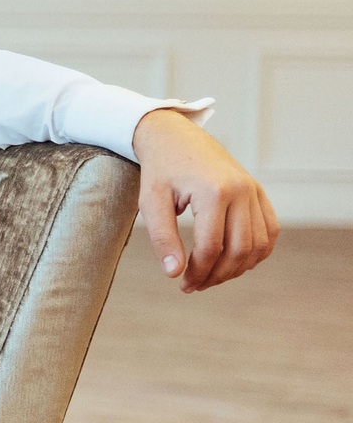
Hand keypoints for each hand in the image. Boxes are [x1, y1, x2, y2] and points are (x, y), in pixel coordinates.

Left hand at [132, 108, 278, 292]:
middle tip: (195, 285)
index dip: (198, 272)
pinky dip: (258, 251)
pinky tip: (236, 262)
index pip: (211, 247)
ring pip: (259, 244)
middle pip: (240, 250)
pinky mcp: (258, 191)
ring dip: (238, 268)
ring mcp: (254, 190)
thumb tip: (174, 273)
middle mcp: (241, 191)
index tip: (183, 285)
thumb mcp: (151, 201)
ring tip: (212, 276)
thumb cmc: (160, 169)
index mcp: (213, 192)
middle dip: (218, 275)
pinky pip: (270, 230)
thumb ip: (162, 237)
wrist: (175, 137)